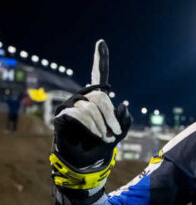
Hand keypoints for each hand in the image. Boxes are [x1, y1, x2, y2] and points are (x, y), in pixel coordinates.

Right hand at [50, 40, 131, 189]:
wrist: (87, 161)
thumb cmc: (102, 145)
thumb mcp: (120, 132)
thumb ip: (124, 119)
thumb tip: (121, 102)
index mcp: (97, 98)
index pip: (99, 75)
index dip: (100, 59)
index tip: (101, 42)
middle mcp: (82, 97)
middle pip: (100, 96)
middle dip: (111, 116)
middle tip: (116, 133)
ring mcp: (70, 105)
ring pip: (90, 106)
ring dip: (102, 124)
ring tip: (106, 137)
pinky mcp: (62, 115)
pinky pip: (79, 114)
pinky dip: (91, 126)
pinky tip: (96, 134)